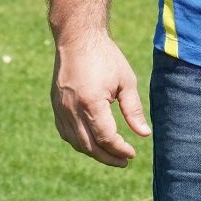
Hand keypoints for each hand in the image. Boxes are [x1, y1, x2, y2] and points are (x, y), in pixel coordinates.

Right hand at [50, 33, 150, 166]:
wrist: (77, 38)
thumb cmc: (105, 57)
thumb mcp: (126, 81)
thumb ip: (133, 110)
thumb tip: (144, 134)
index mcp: (91, 103)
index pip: (106, 138)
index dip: (120, 149)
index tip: (132, 154)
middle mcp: (72, 110)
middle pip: (90, 146)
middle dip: (108, 157)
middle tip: (124, 161)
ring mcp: (61, 109)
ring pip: (76, 142)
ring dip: (94, 152)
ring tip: (111, 154)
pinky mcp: (56, 106)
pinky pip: (66, 133)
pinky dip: (79, 142)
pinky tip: (92, 143)